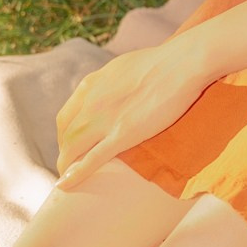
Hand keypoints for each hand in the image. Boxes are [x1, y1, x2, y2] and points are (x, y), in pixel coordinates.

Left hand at [53, 40, 210, 189]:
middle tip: (72, 165)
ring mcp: (105, 118)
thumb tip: (115, 92)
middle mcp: (91, 101)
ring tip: (67, 179)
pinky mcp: (122, 134)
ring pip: (72, 148)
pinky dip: (75, 174)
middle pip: (66, 134)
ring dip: (66, 166)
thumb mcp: (124, 67)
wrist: (181, 63)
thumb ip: (111, 83)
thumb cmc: (163, 62)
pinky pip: (91, 159)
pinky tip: (66, 185)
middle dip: (64, 153)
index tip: (71, 146)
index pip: (66, 116)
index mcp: (92, 84)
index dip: (64, 136)